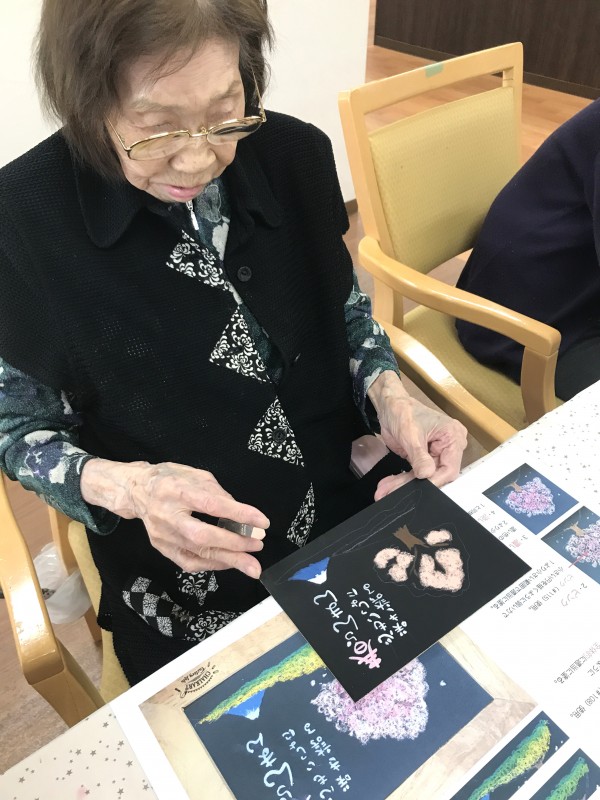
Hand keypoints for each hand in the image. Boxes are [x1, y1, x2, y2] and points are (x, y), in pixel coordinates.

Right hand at [81, 459, 268, 576]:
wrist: (136, 490)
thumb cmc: (170, 478)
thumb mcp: (196, 474)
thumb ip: (217, 492)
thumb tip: (240, 515)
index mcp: (176, 490)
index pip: (211, 504)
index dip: (238, 514)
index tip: (261, 522)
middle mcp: (166, 515)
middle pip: (201, 536)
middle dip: (234, 544)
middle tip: (258, 546)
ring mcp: (162, 535)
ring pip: (196, 554)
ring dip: (228, 560)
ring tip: (252, 565)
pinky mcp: (161, 548)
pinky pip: (189, 562)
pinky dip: (212, 564)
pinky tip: (229, 562)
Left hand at [368, 371, 467, 499]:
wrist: (389, 405)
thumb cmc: (403, 410)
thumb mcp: (410, 433)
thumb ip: (419, 456)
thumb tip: (427, 474)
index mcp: (453, 436)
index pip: (450, 467)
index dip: (435, 481)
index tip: (419, 489)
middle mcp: (448, 447)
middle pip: (435, 475)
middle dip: (413, 485)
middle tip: (394, 493)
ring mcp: (435, 454)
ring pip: (423, 477)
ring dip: (403, 485)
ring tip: (385, 492)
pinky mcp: (423, 458)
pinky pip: (414, 474)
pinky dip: (401, 480)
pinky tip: (387, 486)